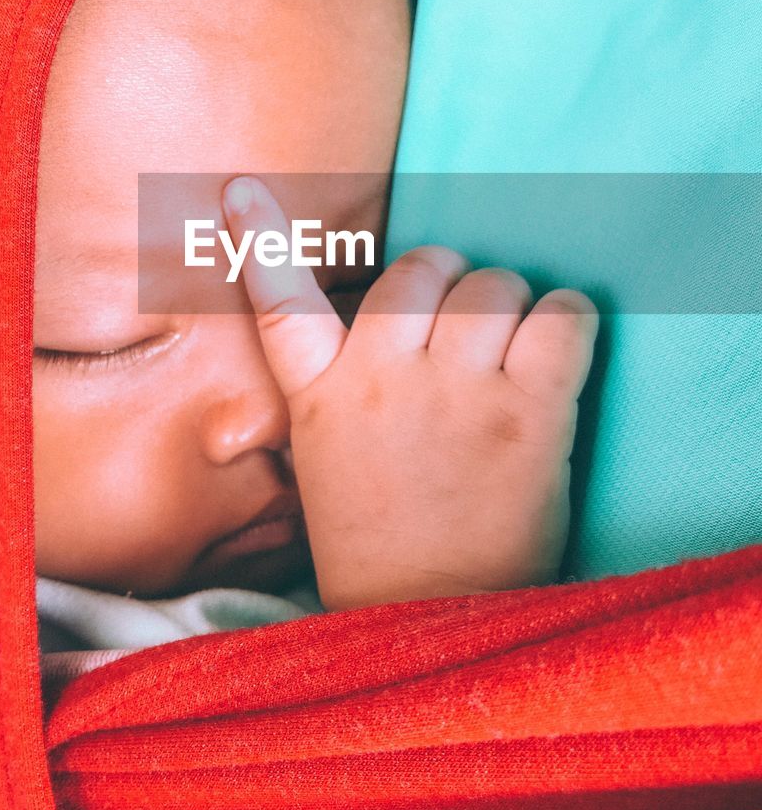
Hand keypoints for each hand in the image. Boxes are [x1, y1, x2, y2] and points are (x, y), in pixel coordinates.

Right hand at [222, 176, 597, 611]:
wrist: (431, 621)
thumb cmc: (381, 539)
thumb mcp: (326, 460)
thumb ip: (338, 388)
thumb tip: (376, 325)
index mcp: (321, 396)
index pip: (280, 302)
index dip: (258, 239)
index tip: (240, 187)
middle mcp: (380, 381)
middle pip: (420, 270)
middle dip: (446, 279)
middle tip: (460, 319)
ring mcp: (455, 394)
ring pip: (492, 285)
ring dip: (508, 302)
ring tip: (510, 346)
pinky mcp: (527, 415)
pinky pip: (559, 319)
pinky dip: (568, 317)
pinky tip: (560, 340)